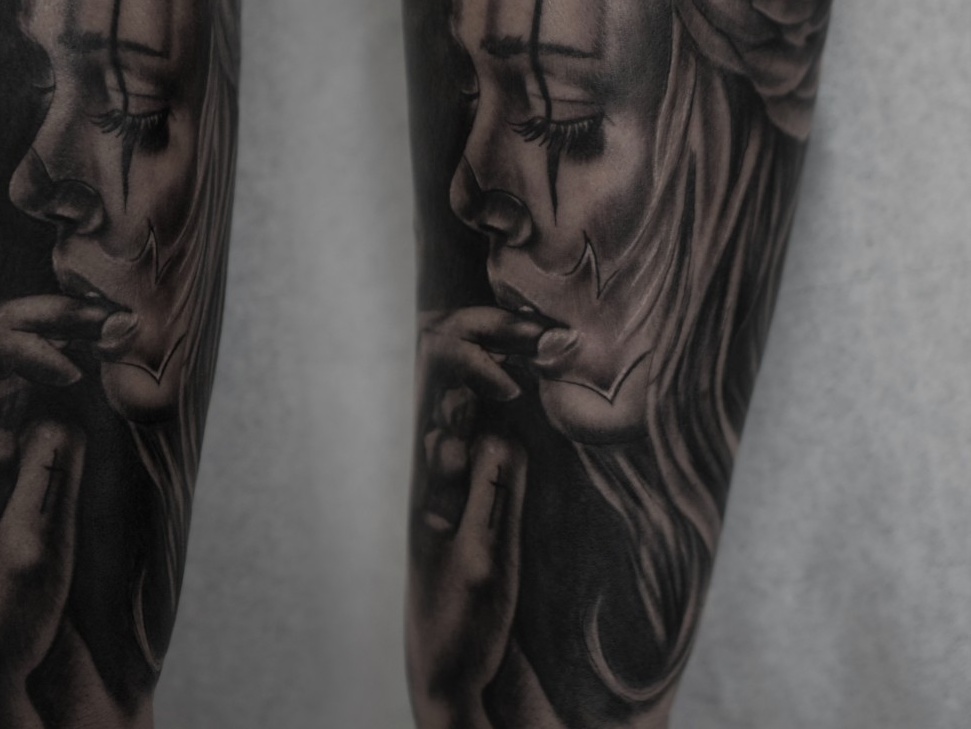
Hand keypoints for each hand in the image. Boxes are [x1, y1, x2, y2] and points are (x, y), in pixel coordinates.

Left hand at [0, 296, 108, 724]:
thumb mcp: (30, 557)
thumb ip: (47, 474)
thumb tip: (62, 410)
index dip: (15, 346)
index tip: (71, 375)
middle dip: (30, 318)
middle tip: (102, 318)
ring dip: (43, 336)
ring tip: (112, 330)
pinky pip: (8, 396)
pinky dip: (49, 373)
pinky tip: (97, 368)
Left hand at [408, 309, 537, 727]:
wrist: (448, 664)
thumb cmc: (460, 620)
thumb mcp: (481, 565)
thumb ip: (492, 498)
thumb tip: (500, 432)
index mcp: (430, 461)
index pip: (436, 369)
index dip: (475, 356)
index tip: (514, 387)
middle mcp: (442, 446)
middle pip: (452, 347)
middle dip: (499, 328)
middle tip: (554, 336)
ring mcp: (466, 455)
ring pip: (477, 371)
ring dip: (516, 349)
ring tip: (563, 348)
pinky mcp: (489, 473)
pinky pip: (500, 410)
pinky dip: (527, 382)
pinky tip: (561, 379)